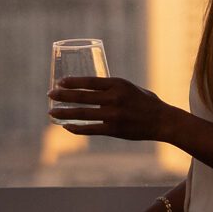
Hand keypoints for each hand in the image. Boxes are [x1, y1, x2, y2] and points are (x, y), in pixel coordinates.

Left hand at [47, 77, 183, 141]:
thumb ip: (112, 87)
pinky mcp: (114, 129)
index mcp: (118, 84)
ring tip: (51, 112)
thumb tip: (92, 87)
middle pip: (82, 96)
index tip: (60, 82)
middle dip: (63, 95)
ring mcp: (113, 114)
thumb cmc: (146, 102)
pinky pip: (90, 129)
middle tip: (50, 94)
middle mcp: (114, 98)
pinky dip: (76, 128)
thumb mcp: (130, 87)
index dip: (72, 82)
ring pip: (83, 113)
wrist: (163, 121)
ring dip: (64, 112)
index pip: (89, 81)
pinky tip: (66, 126)